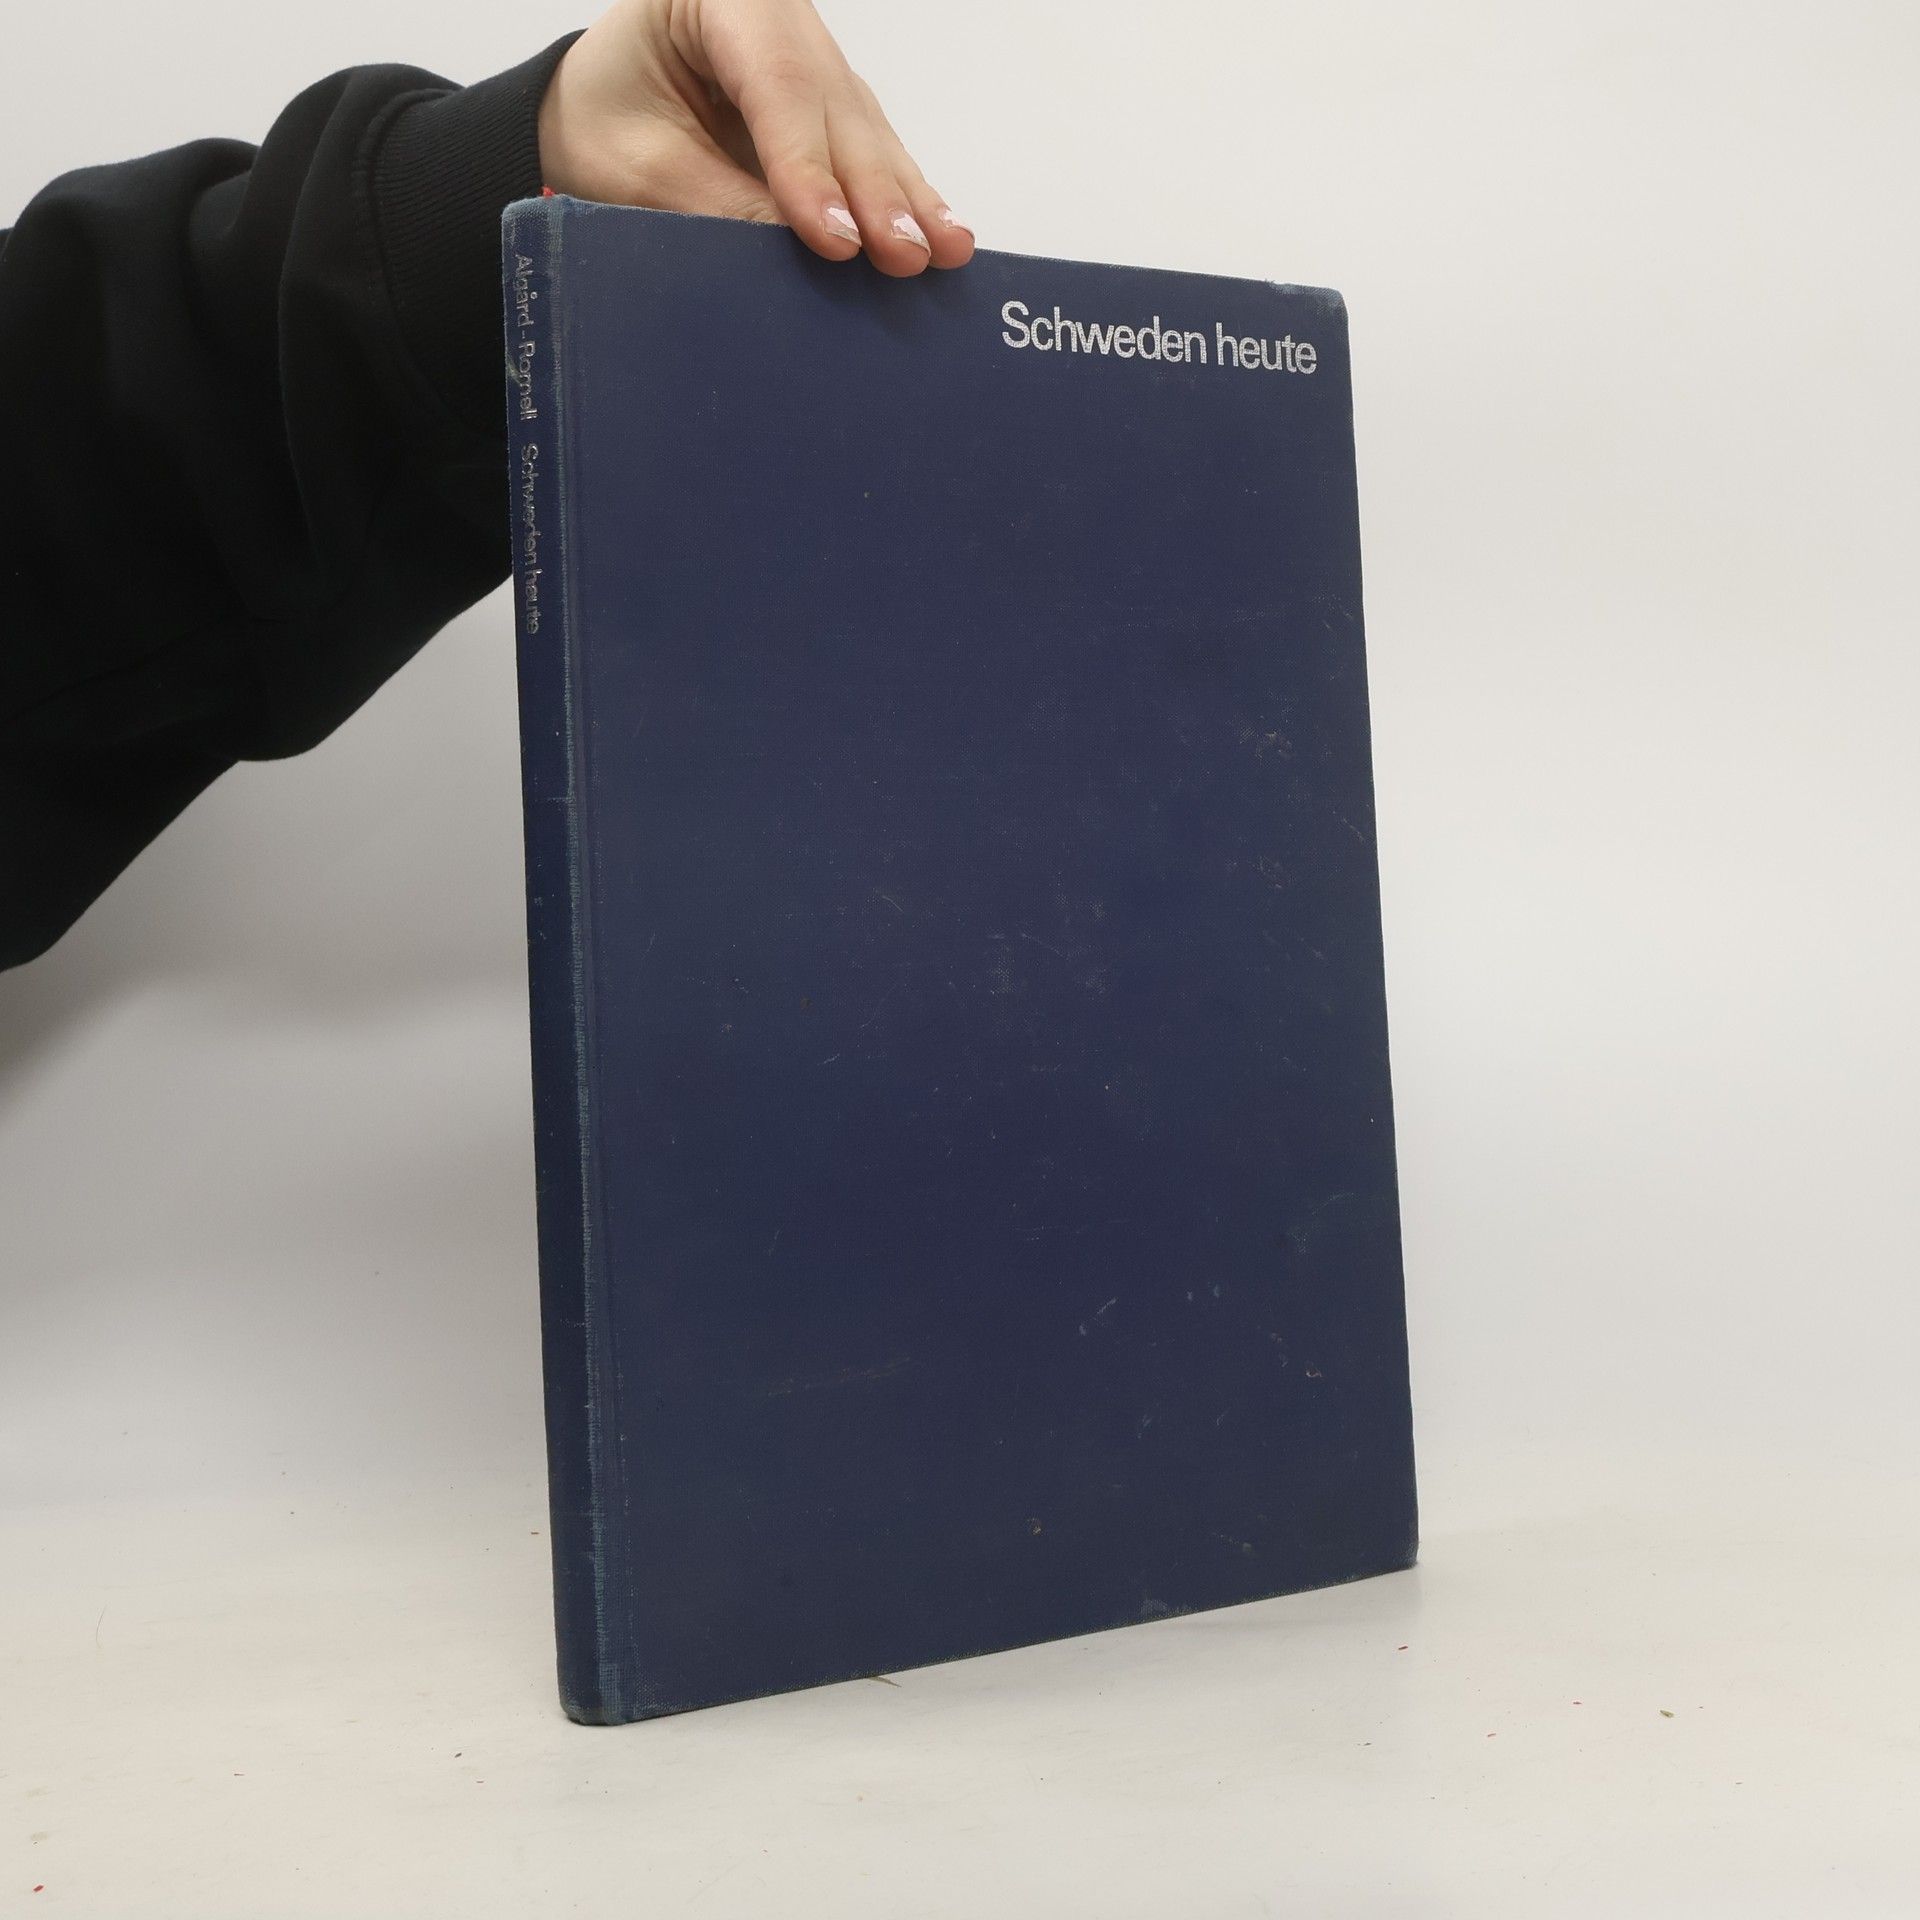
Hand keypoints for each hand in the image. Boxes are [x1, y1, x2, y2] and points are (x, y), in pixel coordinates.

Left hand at [537, 0, 973, 276]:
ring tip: (942, 251)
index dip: (809, 166)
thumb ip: (719, 205)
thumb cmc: (603, 122)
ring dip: (906, 197)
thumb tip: (802, 257)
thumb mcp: (640, 169)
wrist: (594, 109)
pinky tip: (942, 233)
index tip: (835, 240)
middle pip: (834, 106)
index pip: (776, 84)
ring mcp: (812, 58)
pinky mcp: (829, 106)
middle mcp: (777, 17)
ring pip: (865, 128)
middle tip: (905, 254)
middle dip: (874, 190)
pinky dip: (905, 196)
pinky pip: (871, 149)